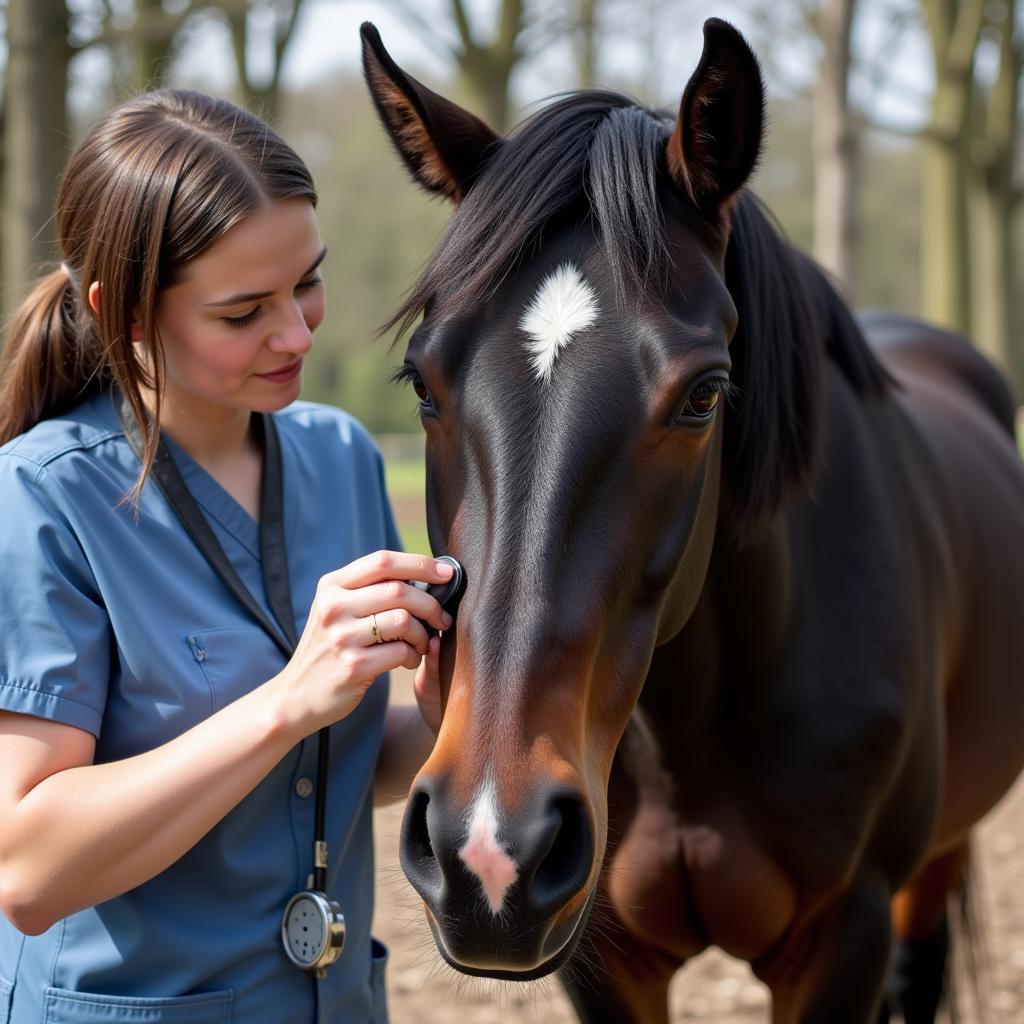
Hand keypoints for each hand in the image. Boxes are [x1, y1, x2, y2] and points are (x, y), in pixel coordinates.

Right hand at [269, 551, 452, 733]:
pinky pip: (401, 652)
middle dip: (431, 604)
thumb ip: (371, 590)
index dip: (420, 564)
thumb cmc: (330, 647)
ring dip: (423, 634)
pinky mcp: (353, 666)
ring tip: (421, 645)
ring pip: (404, 620)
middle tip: (442, 619)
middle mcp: (333, 607)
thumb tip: (425, 577)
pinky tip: (408, 661)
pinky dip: (413, 656)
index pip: (383, 561)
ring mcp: (341, 637)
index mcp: (332, 585)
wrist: (297, 695)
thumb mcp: (338, 610)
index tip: (446, 573)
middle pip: (399, 590)